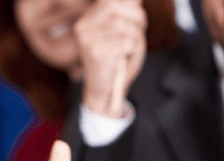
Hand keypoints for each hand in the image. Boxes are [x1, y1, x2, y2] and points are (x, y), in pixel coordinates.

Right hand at [74, 0, 146, 116]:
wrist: (104, 89)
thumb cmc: (116, 59)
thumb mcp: (121, 32)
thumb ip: (127, 13)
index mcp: (86, 20)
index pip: (110, 0)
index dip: (130, 3)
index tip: (137, 17)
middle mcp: (83, 27)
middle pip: (118, 7)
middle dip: (136, 16)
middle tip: (140, 29)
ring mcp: (88, 39)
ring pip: (125, 25)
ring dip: (136, 37)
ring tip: (129, 48)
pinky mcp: (96, 52)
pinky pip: (127, 42)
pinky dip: (132, 51)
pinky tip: (123, 58)